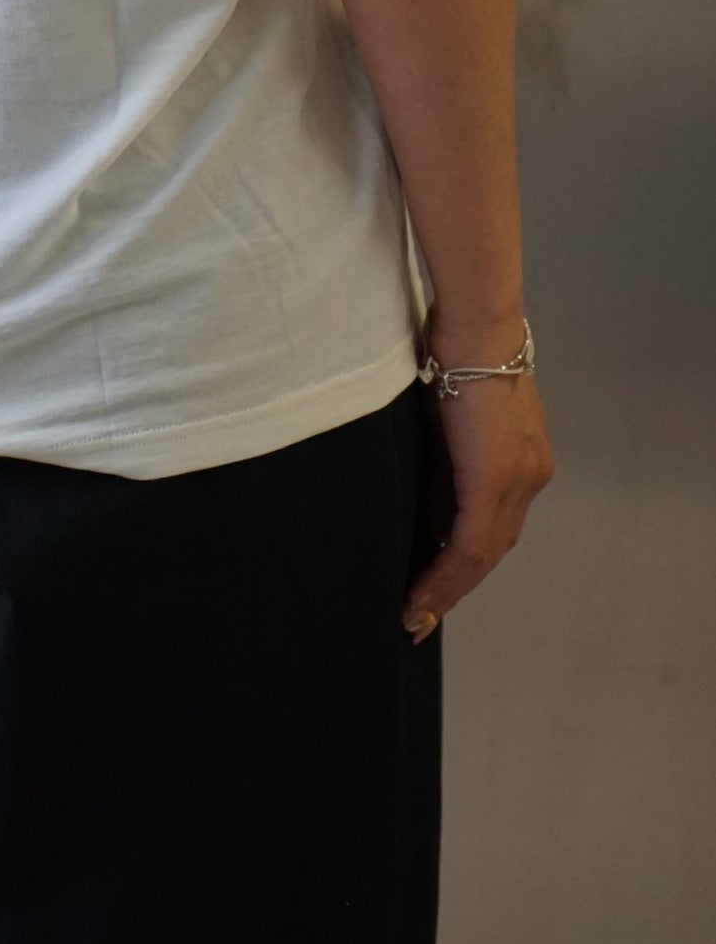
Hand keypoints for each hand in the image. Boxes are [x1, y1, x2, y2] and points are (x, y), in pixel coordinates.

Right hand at [401, 336, 555, 642]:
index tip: (435, 586)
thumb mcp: (453, 415)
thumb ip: (448, 461)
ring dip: (446, 590)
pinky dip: (443, 576)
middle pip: (493, 551)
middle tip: (420, 617)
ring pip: (482, 556)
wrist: (476, 325)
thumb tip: (430, 509)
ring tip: (414, 616)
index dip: (466, 561)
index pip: (495, 525)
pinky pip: (468, 545)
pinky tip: (419, 596)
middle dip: (455, 588)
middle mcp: (529, 477)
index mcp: (523, 460)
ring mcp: (518, 482)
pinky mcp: (494, 482)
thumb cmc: (457, 350)